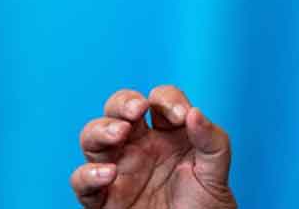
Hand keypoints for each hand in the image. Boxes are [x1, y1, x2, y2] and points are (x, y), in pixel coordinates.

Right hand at [70, 86, 236, 208]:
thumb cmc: (206, 203)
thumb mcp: (216, 168)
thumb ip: (212, 139)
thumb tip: (195, 112)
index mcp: (168, 132)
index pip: (160, 100)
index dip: (168, 100)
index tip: (181, 116)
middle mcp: (139, 145)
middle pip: (118, 109)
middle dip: (123, 102)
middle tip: (137, 110)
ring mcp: (119, 169)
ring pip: (92, 138)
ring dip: (101, 130)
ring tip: (119, 134)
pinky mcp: (104, 198)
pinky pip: (82, 181)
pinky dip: (87, 174)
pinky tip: (109, 174)